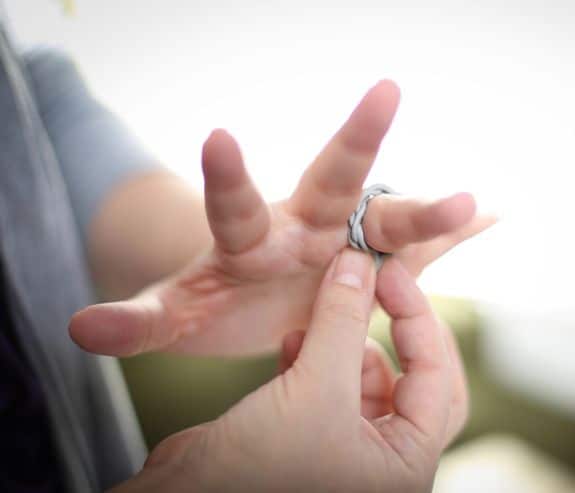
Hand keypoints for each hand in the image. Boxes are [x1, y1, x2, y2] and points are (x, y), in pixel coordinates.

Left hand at [70, 80, 493, 355]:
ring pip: (388, 218)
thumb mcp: (175, 316)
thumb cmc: (214, 303)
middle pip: (330, 180)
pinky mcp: (375, 262)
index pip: (234, 206)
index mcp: (250, 240)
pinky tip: (491, 217)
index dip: (225, 176)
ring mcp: (345, 243)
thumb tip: (76, 329)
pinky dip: (451, 238)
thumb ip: (135, 322)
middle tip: (386, 91)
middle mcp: (304, 227)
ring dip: (426, 213)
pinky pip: (416, 250)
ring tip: (469, 204)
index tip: (217, 135)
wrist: (256, 298)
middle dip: (355, 139)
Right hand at [109, 250, 466, 492]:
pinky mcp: (305, 431)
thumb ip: (341, 321)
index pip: (436, 375)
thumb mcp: (314, 388)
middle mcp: (380, 458)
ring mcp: (343, 444)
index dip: (417, 317)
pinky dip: (312, 355)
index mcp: (404, 463)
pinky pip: (325, 381)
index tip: (388, 272)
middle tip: (375, 285)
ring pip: (362, 374)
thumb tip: (360, 263)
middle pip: (411, 375)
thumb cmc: (257, 472)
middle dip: (394, 329)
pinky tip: (290, 341)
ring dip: (342, 339)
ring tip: (315, 318)